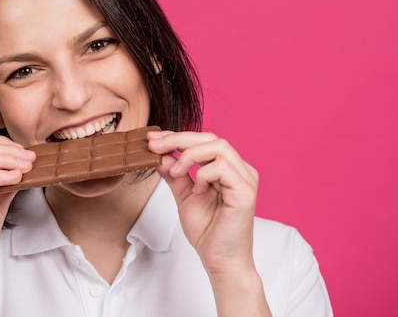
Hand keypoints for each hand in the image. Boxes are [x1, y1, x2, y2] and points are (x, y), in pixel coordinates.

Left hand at [147, 130, 258, 275]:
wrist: (220, 261)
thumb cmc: (208, 232)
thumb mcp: (185, 196)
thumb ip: (176, 175)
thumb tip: (161, 155)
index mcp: (228, 169)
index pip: (204, 141)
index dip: (177, 137)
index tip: (152, 139)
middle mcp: (240, 170)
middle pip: (211, 138)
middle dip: (178, 139)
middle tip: (154, 145)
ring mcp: (245, 179)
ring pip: (218, 147)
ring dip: (190, 155)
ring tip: (176, 173)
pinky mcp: (246, 191)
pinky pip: (222, 168)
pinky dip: (203, 174)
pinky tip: (198, 191)